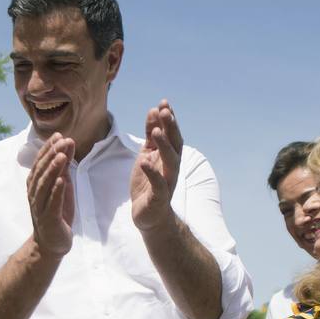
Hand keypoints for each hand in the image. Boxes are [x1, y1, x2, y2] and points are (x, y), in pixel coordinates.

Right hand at [27, 134, 74, 257]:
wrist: (52, 243)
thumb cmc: (56, 213)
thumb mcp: (62, 186)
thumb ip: (63, 168)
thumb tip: (67, 144)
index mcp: (36, 185)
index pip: (40, 163)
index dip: (48, 149)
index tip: (58, 135)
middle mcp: (35, 194)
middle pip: (41, 171)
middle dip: (51, 155)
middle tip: (62, 141)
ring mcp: (40, 207)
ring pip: (44, 185)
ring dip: (53, 169)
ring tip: (61, 156)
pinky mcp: (49, 219)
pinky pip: (52, 203)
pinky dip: (55, 191)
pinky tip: (61, 180)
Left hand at [130, 100, 182, 231]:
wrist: (149, 216)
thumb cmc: (148, 184)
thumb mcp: (147, 155)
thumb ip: (150, 135)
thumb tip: (154, 110)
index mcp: (168, 157)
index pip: (172, 134)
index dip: (169, 119)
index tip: (164, 102)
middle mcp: (171, 167)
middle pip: (175, 144)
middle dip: (170, 128)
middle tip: (164, 111)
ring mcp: (167, 181)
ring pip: (170, 161)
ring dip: (164, 146)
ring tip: (156, 132)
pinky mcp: (159, 197)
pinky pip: (158, 184)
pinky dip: (152, 173)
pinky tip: (144, 162)